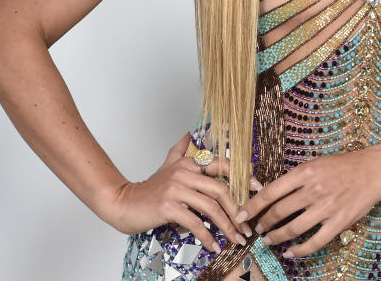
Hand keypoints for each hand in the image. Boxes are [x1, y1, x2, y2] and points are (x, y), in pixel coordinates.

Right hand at [103, 133, 260, 251]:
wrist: (123, 203)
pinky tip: (214, 245)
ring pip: (211, 208)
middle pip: (221, 190)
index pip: (223, 166)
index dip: (242, 177)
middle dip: (238, 211)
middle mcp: (184, 172)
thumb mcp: (166, 166)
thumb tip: (189, 134)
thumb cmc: (148, 189)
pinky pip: (195, 223)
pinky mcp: (169, 206)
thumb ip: (180, 151)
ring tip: (236, 239)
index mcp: (189, 163)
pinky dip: (207, 236)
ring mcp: (176, 189)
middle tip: (247, 227)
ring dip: (227, 227)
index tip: (257, 190)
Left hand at [234, 148, 380, 257]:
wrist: (374, 170)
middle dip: (263, 224)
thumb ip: (293, 179)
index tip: (240, 215)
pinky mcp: (338, 222)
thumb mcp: (315, 164)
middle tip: (257, 229)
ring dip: (276, 238)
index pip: (270, 192)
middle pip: (278, 212)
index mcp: (304, 172)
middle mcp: (313, 190)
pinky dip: (299, 250)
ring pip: (293, 229)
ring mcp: (326, 207)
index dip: (252, 206)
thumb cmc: (343, 165)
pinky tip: (290, 252)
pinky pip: (314, 242)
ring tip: (269, 241)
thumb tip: (266, 191)